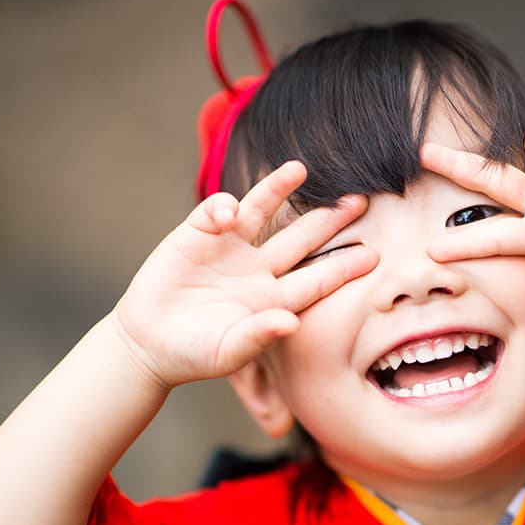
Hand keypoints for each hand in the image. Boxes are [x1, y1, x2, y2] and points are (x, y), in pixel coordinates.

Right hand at [112, 162, 375, 388]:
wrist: (148, 345)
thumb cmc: (194, 355)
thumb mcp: (229, 351)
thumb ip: (258, 336)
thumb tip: (290, 323)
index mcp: (275, 300)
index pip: (318, 279)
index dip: (345, 267)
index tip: (375, 255)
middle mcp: (258, 271)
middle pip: (301, 239)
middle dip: (329, 220)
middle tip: (361, 200)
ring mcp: (229, 250)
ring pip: (261, 212)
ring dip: (278, 190)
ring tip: (299, 169)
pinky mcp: (196, 236)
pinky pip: (217, 212)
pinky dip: (225, 207)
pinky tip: (229, 213)